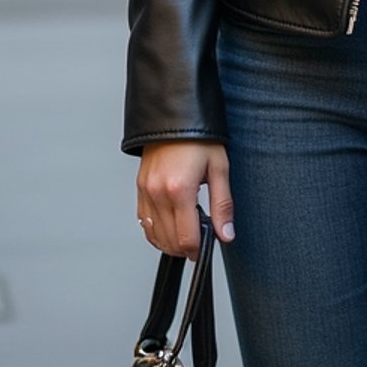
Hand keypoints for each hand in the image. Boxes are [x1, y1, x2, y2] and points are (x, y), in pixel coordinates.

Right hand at [136, 141, 234, 259]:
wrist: (175, 116)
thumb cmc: (199, 138)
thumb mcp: (219, 168)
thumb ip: (222, 205)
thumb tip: (226, 234)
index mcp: (179, 190)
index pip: (186, 238)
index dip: (198, 250)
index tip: (206, 247)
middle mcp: (158, 193)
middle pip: (169, 241)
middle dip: (186, 247)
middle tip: (200, 239)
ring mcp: (146, 191)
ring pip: (154, 235)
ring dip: (170, 242)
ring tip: (187, 233)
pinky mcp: (140, 188)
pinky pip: (144, 222)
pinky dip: (156, 231)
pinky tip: (170, 227)